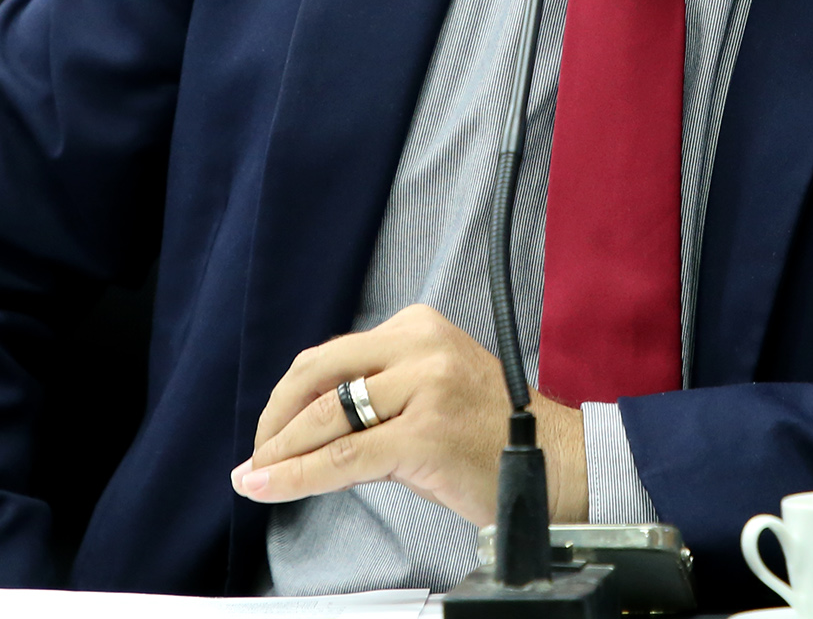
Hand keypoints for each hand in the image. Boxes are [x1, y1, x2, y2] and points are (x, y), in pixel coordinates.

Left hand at [231, 303, 587, 526]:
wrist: (555, 464)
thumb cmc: (491, 433)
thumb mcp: (432, 388)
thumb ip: (379, 388)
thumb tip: (305, 420)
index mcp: (418, 326)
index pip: (332, 355)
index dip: (289, 396)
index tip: (269, 428)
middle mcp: (420, 346)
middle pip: (319, 377)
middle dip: (275, 420)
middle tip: (257, 455)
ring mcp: (425, 388)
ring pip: (325, 420)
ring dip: (279, 453)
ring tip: (256, 475)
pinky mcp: (425, 435)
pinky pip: (343, 457)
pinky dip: (297, 476)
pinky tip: (270, 486)